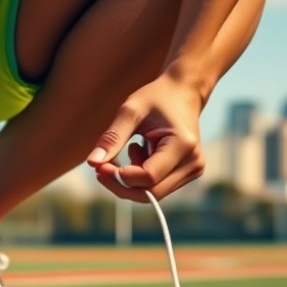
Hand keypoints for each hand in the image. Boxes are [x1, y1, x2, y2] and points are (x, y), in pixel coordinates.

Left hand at [86, 74, 205, 202]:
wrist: (182, 92)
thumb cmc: (156, 98)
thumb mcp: (131, 111)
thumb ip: (112, 138)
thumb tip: (92, 163)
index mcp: (183, 144)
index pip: (148, 176)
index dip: (120, 177)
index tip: (99, 167)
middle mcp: (193, 162)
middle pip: (151, 192)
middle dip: (121, 185)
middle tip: (101, 168)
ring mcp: (193, 170)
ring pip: (153, 194)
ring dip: (131, 180)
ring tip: (132, 148)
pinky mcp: (188, 174)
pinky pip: (157, 188)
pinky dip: (140, 178)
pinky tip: (141, 153)